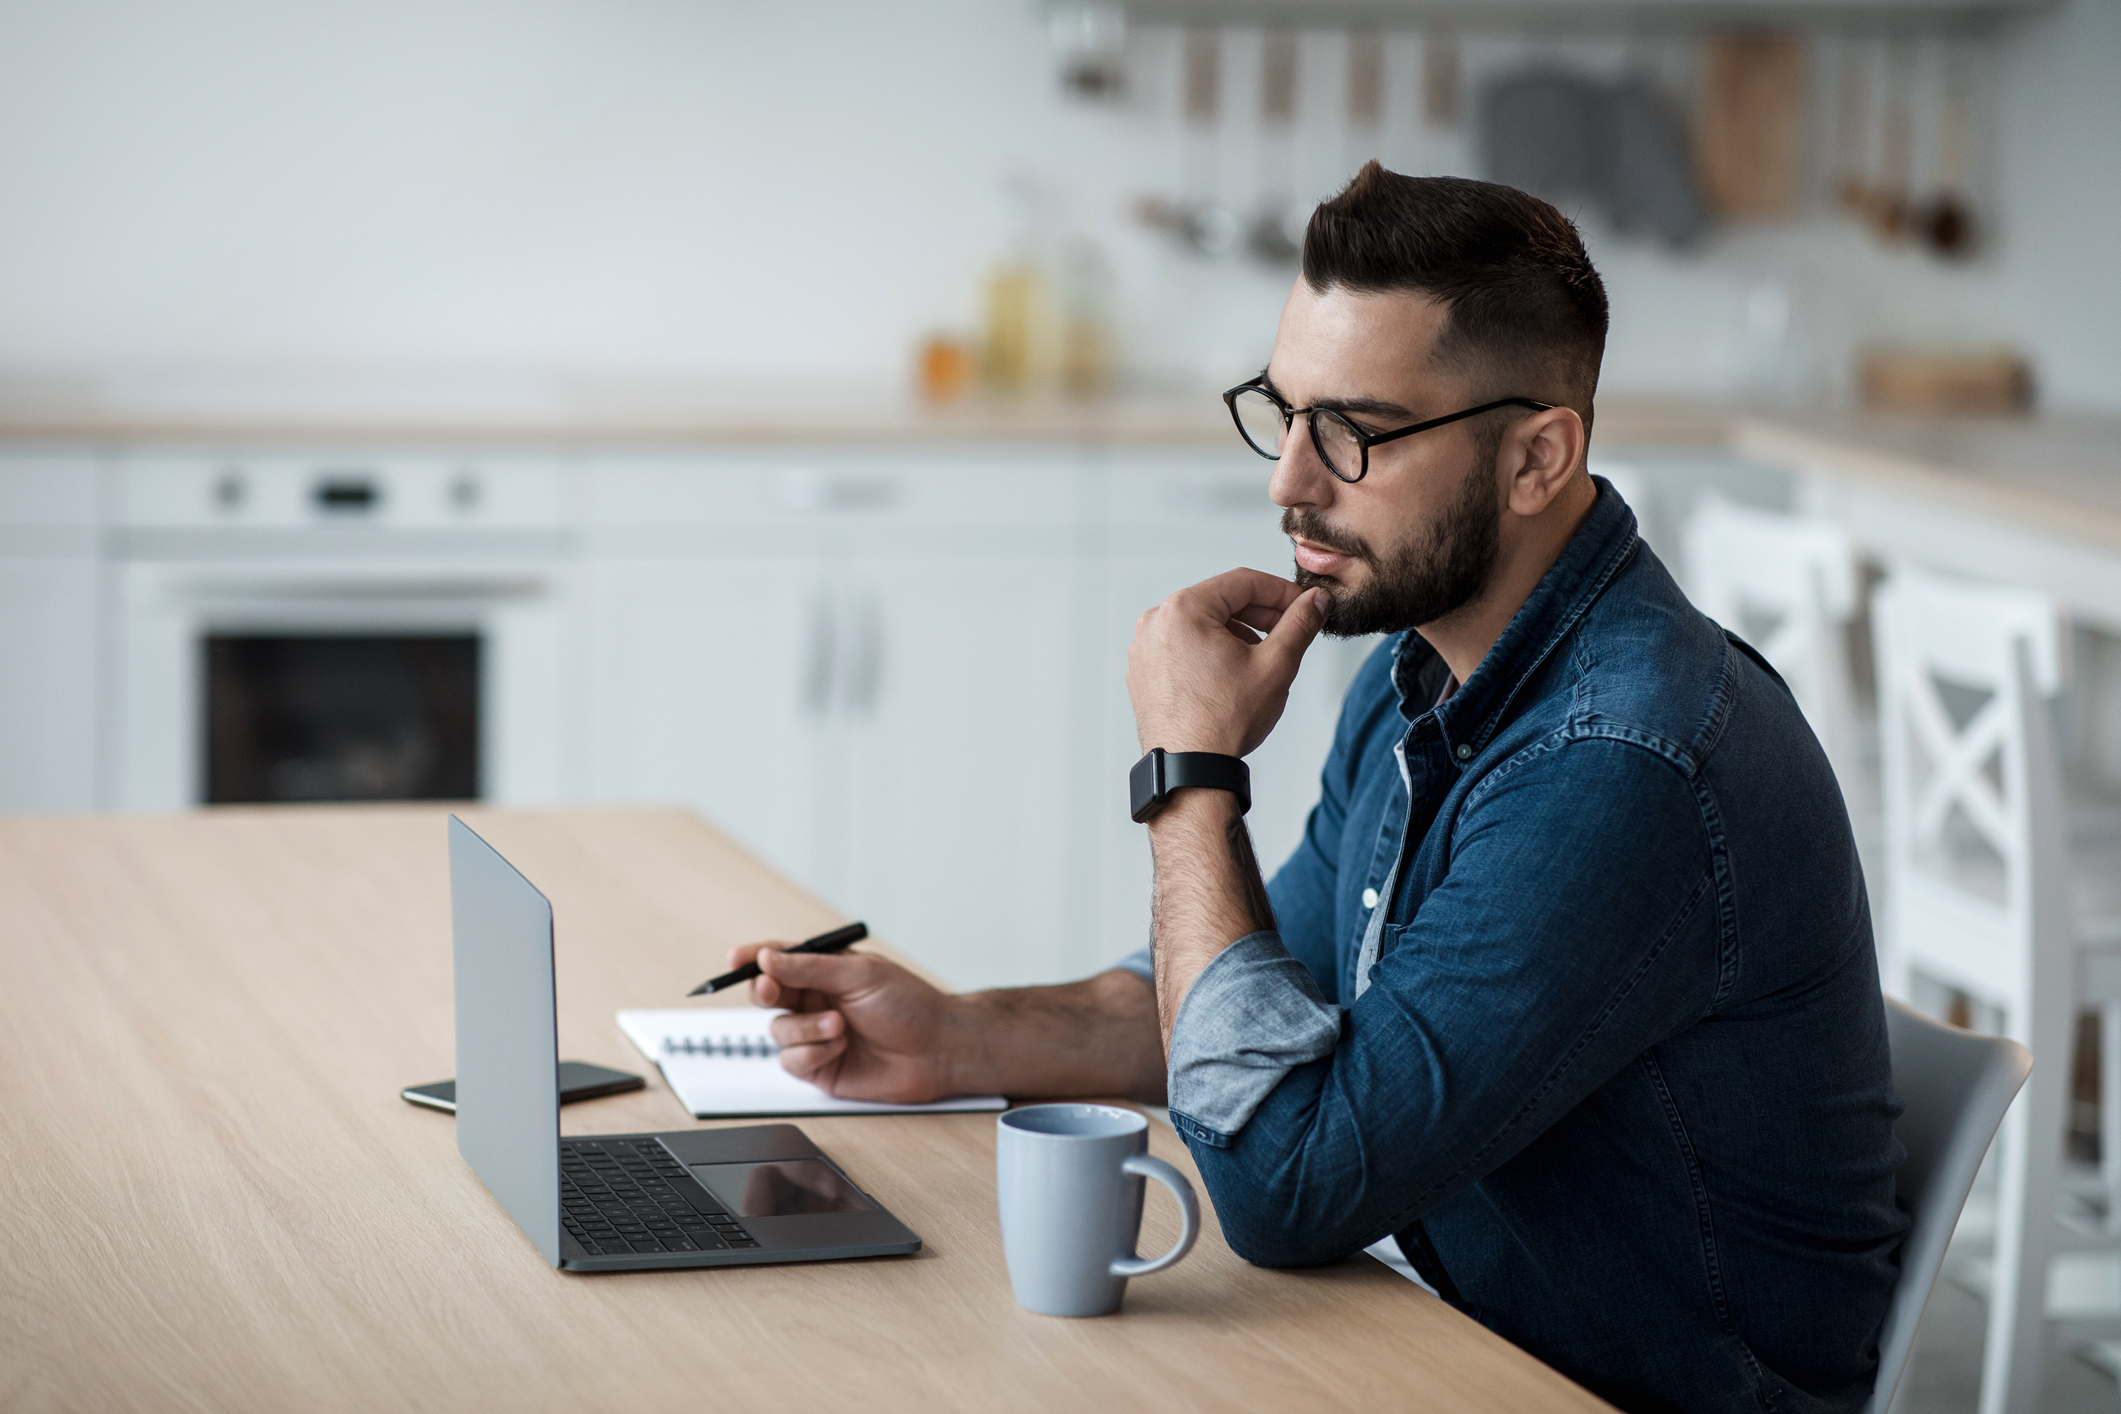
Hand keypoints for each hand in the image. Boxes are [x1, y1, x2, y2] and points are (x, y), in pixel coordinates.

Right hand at [729, 942, 972, 1102]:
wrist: (937, 1049)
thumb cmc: (909, 1004)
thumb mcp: (859, 974)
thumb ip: (809, 968)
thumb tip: (768, 958)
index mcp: (826, 970)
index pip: (779, 960)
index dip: (754, 958)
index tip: (736, 958)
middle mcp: (816, 1001)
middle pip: (768, 995)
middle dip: (766, 992)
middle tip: (771, 990)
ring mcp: (816, 1035)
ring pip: (777, 1030)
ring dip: (805, 1028)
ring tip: (839, 1026)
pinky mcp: (819, 1067)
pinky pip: (791, 1061)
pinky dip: (812, 1053)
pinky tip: (839, 1048)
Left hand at [1127, 569, 1326, 757]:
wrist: (1189, 771)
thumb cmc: (1223, 722)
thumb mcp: (1275, 665)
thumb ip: (1300, 624)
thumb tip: (1315, 602)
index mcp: (1182, 610)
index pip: (1242, 582)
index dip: (1282, 591)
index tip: (1304, 604)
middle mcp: (1155, 623)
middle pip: (1220, 601)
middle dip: (1260, 614)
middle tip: (1290, 630)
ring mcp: (1145, 649)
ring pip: (1202, 625)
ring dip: (1237, 634)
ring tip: (1262, 660)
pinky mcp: (1144, 673)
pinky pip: (1183, 647)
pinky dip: (1211, 652)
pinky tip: (1233, 676)